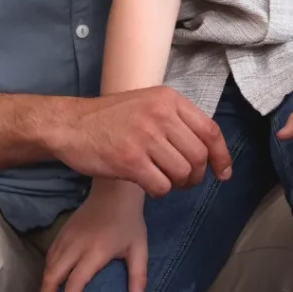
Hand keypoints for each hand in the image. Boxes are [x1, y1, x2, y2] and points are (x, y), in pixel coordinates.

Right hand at [38, 180, 147, 291]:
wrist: (115, 191)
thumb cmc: (128, 221)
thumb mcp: (139, 248)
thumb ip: (138, 276)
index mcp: (95, 251)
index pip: (75, 281)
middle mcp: (76, 245)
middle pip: (53, 275)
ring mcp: (67, 237)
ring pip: (48, 265)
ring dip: (43, 286)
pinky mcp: (63, 231)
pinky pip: (49, 254)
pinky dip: (46, 271)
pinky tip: (49, 282)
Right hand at [49, 87, 231, 195]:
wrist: (70, 124)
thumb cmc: (109, 118)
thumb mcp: (146, 104)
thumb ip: (175, 121)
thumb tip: (209, 151)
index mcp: (167, 99)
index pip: (210, 130)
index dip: (221, 156)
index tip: (222, 173)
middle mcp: (160, 114)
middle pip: (199, 156)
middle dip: (195, 176)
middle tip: (182, 180)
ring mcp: (145, 136)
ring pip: (183, 173)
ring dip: (177, 185)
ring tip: (163, 181)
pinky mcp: (130, 159)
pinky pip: (161, 186)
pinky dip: (159, 192)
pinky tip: (148, 185)